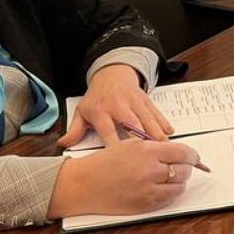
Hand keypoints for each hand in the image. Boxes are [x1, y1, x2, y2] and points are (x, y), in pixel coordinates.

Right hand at [47, 139, 203, 217]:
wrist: (83, 184)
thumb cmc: (103, 163)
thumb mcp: (128, 145)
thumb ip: (153, 148)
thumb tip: (175, 152)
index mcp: (146, 150)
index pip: (183, 152)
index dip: (192, 155)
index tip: (193, 156)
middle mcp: (149, 169)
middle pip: (184, 169)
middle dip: (187, 167)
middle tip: (184, 166)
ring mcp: (148, 189)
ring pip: (179, 185)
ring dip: (180, 181)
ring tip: (173, 177)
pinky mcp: (145, 204)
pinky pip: (168, 199)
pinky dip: (170, 193)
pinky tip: (164, 188)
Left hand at [57, 64, 172, 147]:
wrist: (111, 73)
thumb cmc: (97, 97)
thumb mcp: (82, 111)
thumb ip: (74, 130)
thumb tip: (63, 144)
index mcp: (100, 111)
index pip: (108, 131)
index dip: (115, 145)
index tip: (122, 160)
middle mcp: (118, 106)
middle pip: (132, 125)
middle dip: (143, 141)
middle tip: (151, 157)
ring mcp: (134, 102)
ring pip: (147, 119)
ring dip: (156, 134)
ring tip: (165, 149)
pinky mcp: (145, 100)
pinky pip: (156, 112)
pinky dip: (163, 122)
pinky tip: (170, 134)